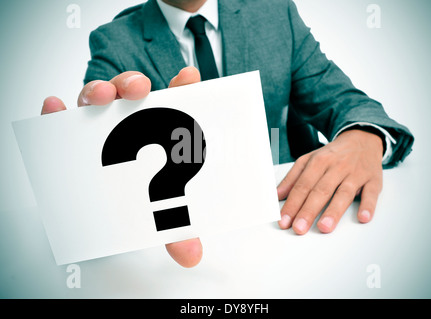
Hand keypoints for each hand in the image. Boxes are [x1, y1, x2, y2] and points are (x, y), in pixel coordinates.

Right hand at [41, 67, 202, 267]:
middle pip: (133, 92)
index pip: (175, 102)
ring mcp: (104, 124)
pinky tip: (56, 108)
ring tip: (101, 97)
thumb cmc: (143, 194)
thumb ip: (177, 229)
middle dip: (134, 83)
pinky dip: (59, 110)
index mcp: (160, 129)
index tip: (188, 78)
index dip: (183, 87)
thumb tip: (191, 254)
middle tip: (139, 89)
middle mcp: (132, 122)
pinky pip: (65, 116)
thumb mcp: (162, 211)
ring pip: (101, 97)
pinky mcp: (76, 132)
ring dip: (100, 90)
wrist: (112, 205)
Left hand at [277, 129, 383, 233]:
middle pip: (320, 190)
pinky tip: (363, 217)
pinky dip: (368, 205)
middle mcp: (336, 167)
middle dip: (308, 211)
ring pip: (343, 193)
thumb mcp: (309, 160)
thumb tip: (277, 195)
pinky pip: (371, 193)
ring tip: (324, 227)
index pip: (302, 185)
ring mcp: (355, 173)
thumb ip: (292, 178)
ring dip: (333, 211)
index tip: (284, 220)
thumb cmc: (333, 154)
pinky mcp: (373, 179)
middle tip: (299, 228)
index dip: (292, 204)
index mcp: (318, 161)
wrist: (362, 139)